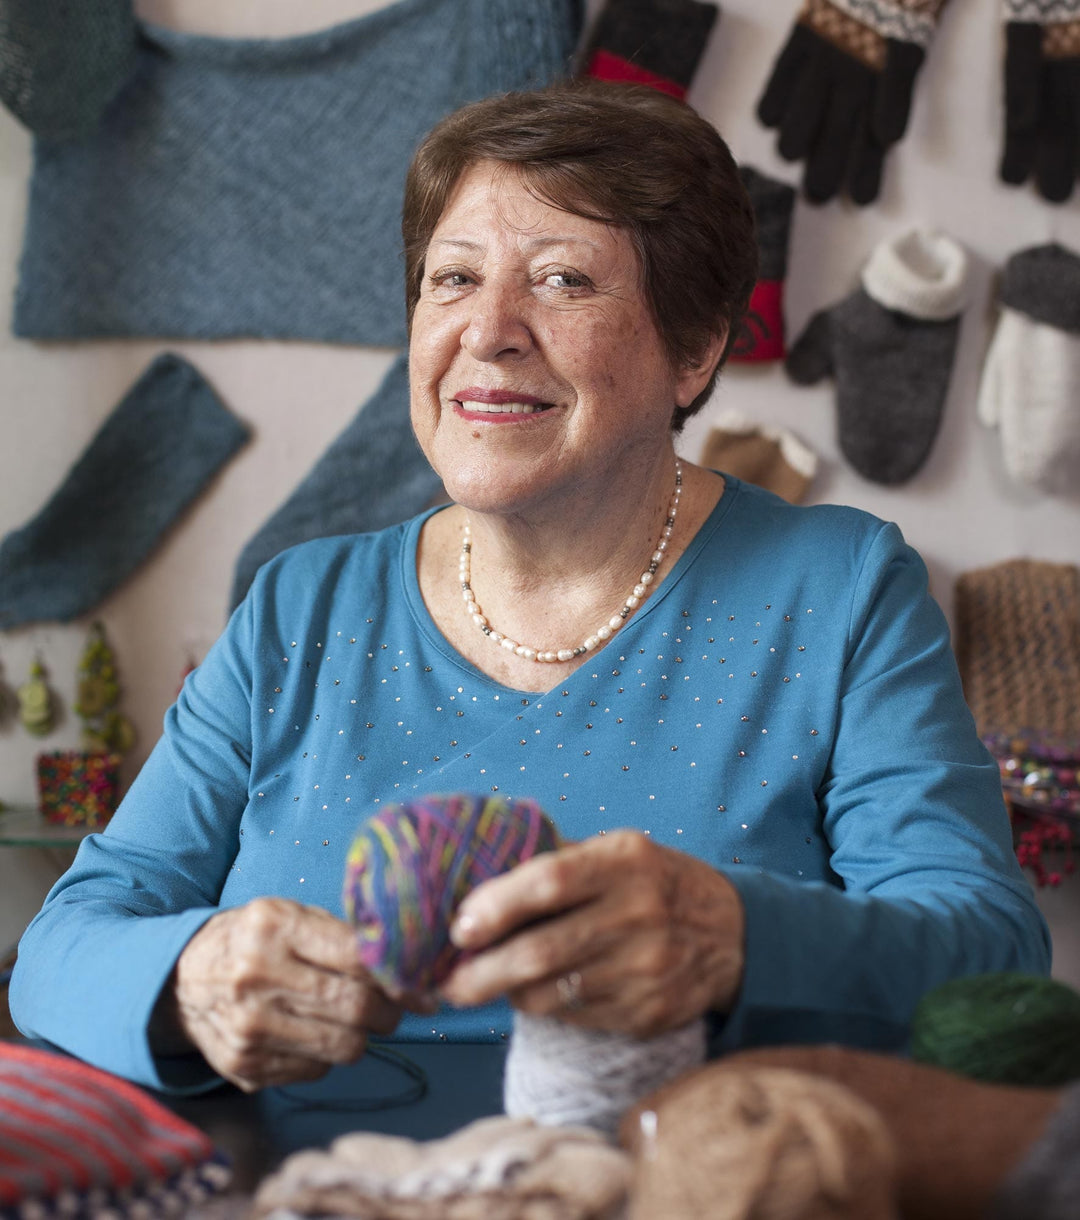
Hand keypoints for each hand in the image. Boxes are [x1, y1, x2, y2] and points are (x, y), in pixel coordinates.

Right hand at [171, 897, 406, 1090]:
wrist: (182, 979)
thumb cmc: (254, 940)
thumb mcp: (291, 915)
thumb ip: (343, 936)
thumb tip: (408, 967)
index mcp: (274, 926)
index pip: (356, 957)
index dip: (399, 977)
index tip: (421, 990)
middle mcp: (257, 977)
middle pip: (355, 1008)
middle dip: (390, 1014)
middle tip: (395, 1011)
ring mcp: (248, 1028)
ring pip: (342, 1048)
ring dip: (363, 1037)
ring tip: (357, 1022)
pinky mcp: (243, 1067)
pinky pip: (315, 1071)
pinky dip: (326, 1055)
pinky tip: (314, 1034)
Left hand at [440, 831, 744, 1038]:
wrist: (734, 933)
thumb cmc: (653, 884)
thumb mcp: (619, 852)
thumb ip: (559, 861)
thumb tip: (477, 877)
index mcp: (624, 861)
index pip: (549, 881)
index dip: (497, 905)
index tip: (460, 926)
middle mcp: (638, 913)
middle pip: (540, 951)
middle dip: (482, 972)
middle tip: (448, 982)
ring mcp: (645, 968)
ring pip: (551, 993)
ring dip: (506, 995)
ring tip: (482, 987)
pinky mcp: (648, 1012)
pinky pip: (575, 1017)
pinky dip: (545, 1008)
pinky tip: (534, 995)